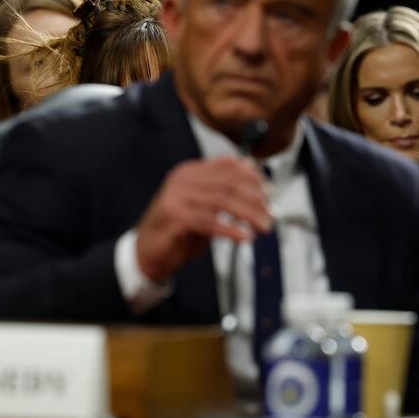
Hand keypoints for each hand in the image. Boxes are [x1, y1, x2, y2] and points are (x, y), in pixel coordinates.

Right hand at [136, 156, 271, 281]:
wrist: (147, 252)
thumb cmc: (180, 232)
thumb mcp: (206, 209)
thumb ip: (227, 199)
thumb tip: (263, 198)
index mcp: (191, 172)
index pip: (228, 165)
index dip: (253, 177)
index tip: (269, 193)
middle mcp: (183, 179)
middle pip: (230, 183)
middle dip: (256, 200)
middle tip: (271, 216)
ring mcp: (176, 196)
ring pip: (223, 201)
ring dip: (249, 215)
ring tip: (263, 228)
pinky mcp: (174, 216)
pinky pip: (209, 221)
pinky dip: (231, 229)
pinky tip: (244, 237)